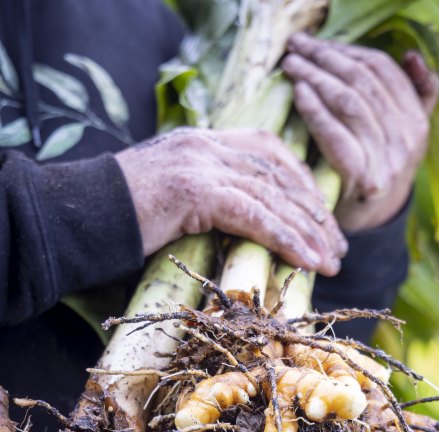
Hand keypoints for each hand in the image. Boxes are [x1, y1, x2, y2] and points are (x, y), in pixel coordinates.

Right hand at [115, 127, 347, 274]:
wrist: (78, 217)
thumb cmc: (120, 220)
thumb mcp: (173, 202)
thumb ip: (207, 202)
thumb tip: (241, 232)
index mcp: (202, 142)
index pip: (268, 151)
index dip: (301, 183)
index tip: (322, 216)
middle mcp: (206, 145)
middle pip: (279, 174)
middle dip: (314, 212)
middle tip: (338, 246)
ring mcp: (201, 163)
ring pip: (273, 196)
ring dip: (308, 232)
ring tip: (332, 261)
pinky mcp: (195, 190)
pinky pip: (256, 215)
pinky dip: (286, 239)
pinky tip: (308, 260)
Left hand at [283, 35, 438, 232]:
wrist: (370, 228)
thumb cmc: (376, 172)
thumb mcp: (401, 137)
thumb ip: (414, 97)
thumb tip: (413, 57)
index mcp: (418, 123)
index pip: (383, 71)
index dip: (348, 51)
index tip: (318, 43)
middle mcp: (408, 140)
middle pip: (364, 83)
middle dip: (326, 58)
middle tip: (296, 46)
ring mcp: (387, 162)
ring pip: (349, 103)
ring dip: (316, 77)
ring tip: (291, 65)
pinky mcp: (363, 181)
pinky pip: (337, 136)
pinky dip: (316, 111)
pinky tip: (299, 94)